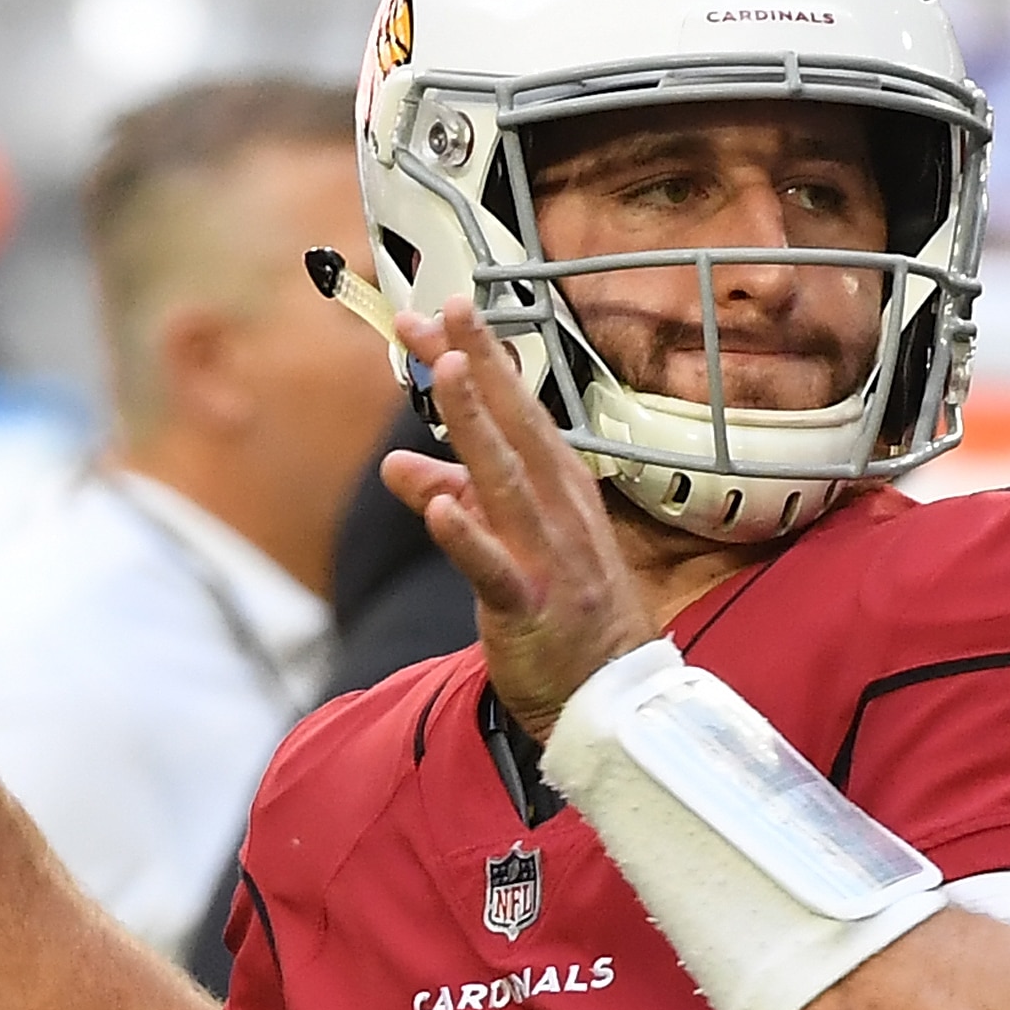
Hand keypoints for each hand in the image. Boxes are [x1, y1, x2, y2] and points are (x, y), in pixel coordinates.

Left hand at [382, 297, 655, 741]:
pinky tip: (441, 509)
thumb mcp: (507, 544)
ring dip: (476, 424)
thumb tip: (398, 465)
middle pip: (516, 425)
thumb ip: (453, 500)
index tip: (440, 310)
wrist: (611, 699)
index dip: (480, 359)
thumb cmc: (565, 615)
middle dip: (480, 364)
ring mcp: (547, 557)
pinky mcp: (528, 609)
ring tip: (446, 371)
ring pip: (505, 481)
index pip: (516, 410)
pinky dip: (468, 538)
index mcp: (558, 488)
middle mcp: (558, 510)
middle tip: (444, 309)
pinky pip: (493, 570)